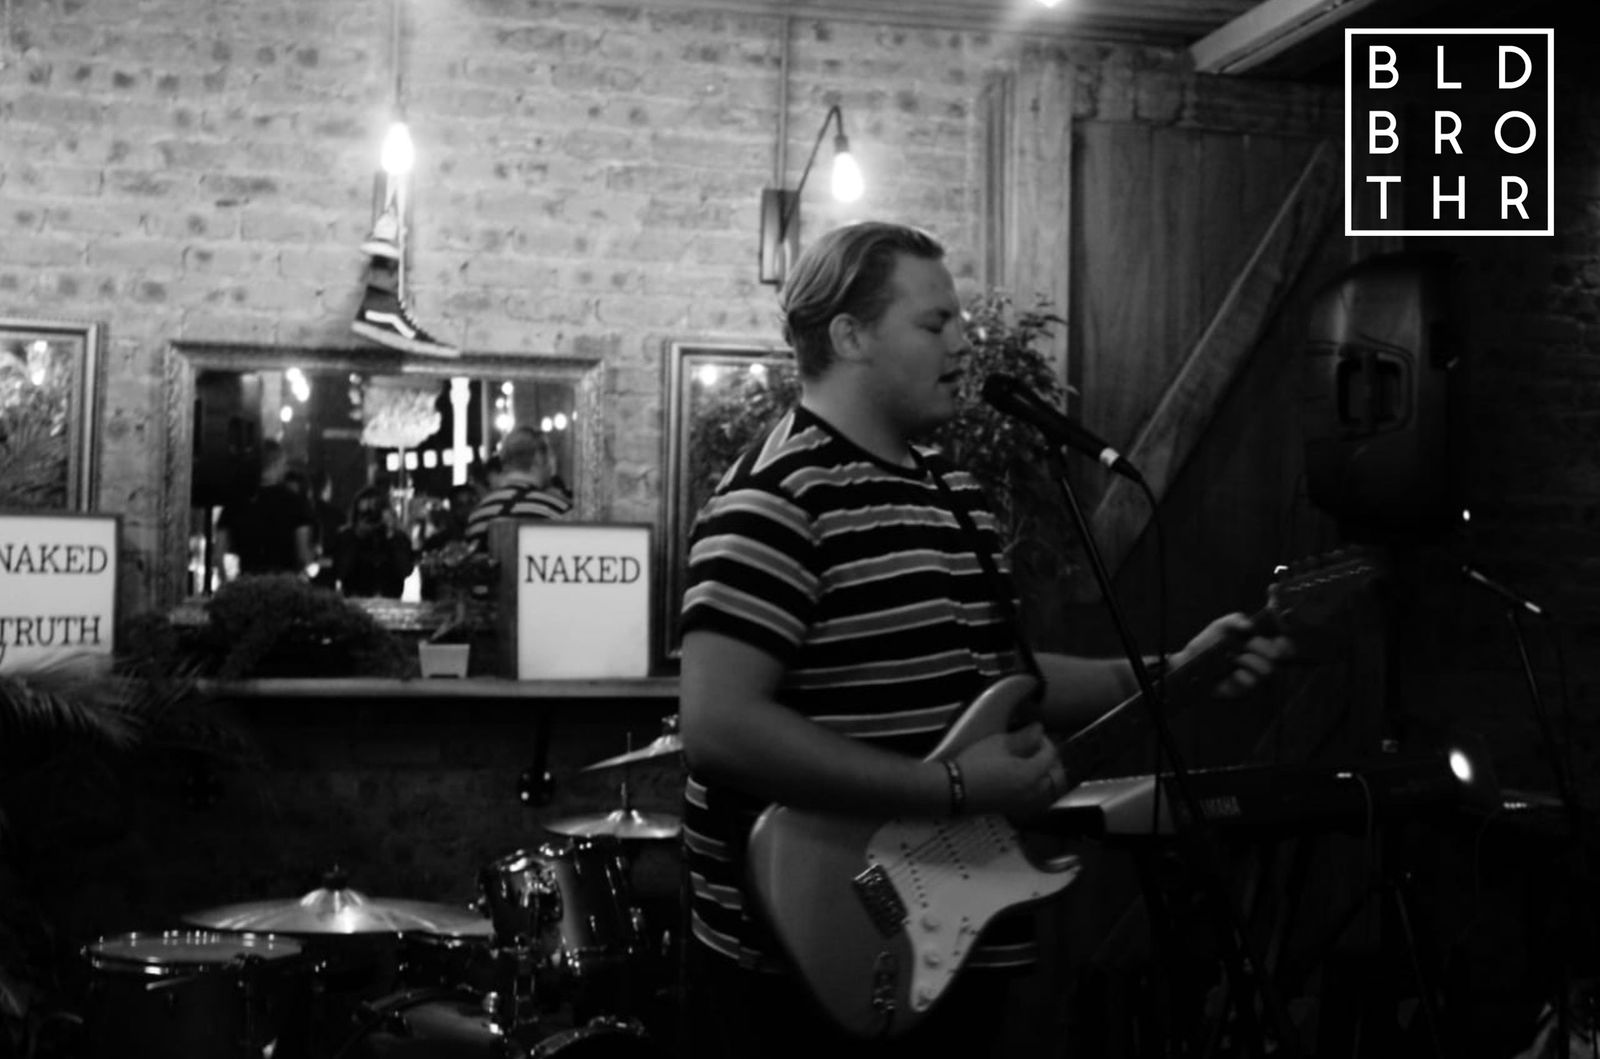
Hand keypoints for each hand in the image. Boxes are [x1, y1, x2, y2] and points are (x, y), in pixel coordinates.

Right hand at [951, 723, 1067, 815]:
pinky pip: (1037, 801)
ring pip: (1048, 791)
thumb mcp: (998, 744)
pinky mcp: (1015, 810)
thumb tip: (1040, 729)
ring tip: (1033, 765)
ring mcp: (1025, 804)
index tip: (1035, 734)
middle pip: (1056, 776)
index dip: (1046, 741)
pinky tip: (1025, 781)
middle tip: (1038, 749)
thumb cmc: (975, 763)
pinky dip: (1038, 790)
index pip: (1051, 755)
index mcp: (1032, 773)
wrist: (954, 790)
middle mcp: (1033, 792)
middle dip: (1051, 761)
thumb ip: (1023, 737)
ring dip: (1047, 776)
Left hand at [1174, 612, 1295, 698]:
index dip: (1286, 642)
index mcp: (1259, 643)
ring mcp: (1254, 675)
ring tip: (1235, 658)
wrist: (1191, 663)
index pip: (1284, 644)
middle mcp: (1260, 659)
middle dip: (1263, 647)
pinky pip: (1251, 681)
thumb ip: (1236, 620)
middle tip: (1247, 645)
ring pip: (1268, 668)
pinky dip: (1241, 674)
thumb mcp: (1221, 626)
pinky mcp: (1244, 689)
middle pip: (1279, 655)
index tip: (1279, 638)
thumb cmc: (1208, 643)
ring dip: (1250, 660)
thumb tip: (1249, 626)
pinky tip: (1232, 672)